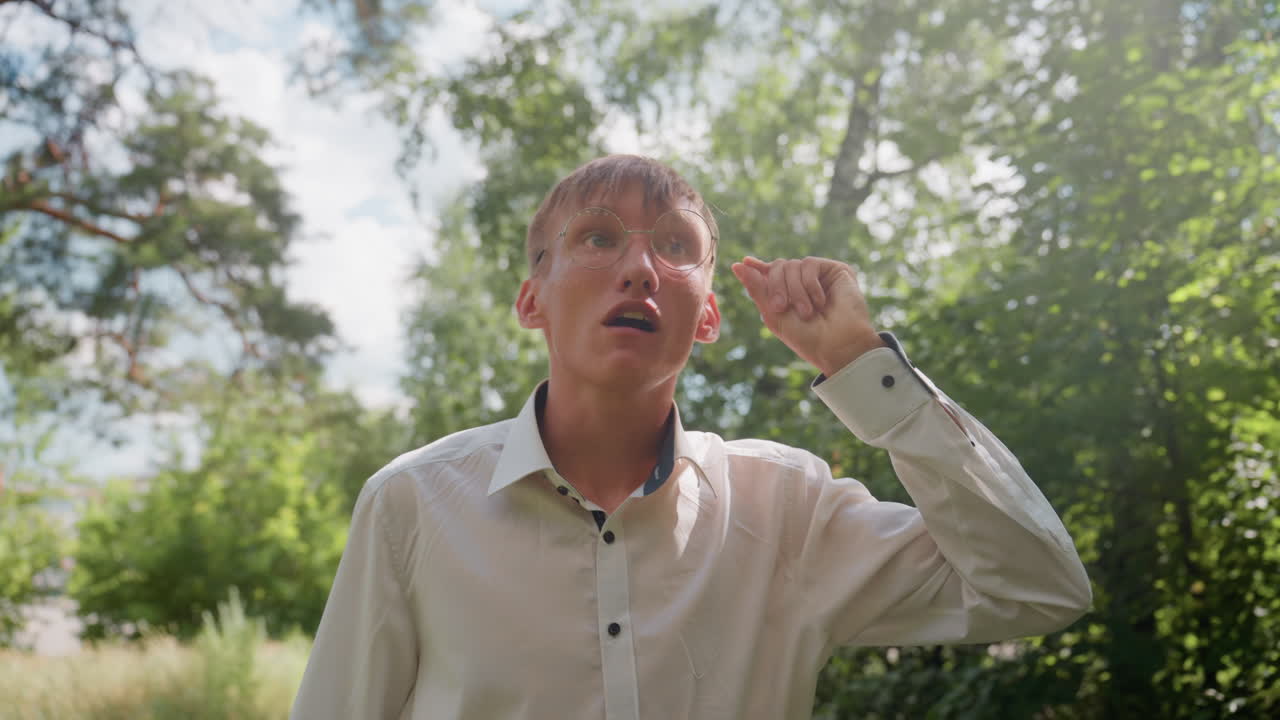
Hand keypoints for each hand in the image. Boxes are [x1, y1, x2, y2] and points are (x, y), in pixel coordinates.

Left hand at [731, 256, 885, 376]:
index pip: (770, 273)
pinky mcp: (835, 270)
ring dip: (795, 291)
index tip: (744, 262)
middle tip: (781, 308)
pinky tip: (820, 302)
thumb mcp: (774, 314)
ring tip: (807, 312)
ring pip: (792, 265)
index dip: (757, 267)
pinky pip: (809, 264)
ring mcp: (819, 277)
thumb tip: (737, 265)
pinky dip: (809, 284)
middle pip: (778, 266)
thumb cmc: (807, 337)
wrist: (837, 346)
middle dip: (776, 286)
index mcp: (787, 295)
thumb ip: (757, 288)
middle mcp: (802, 284)